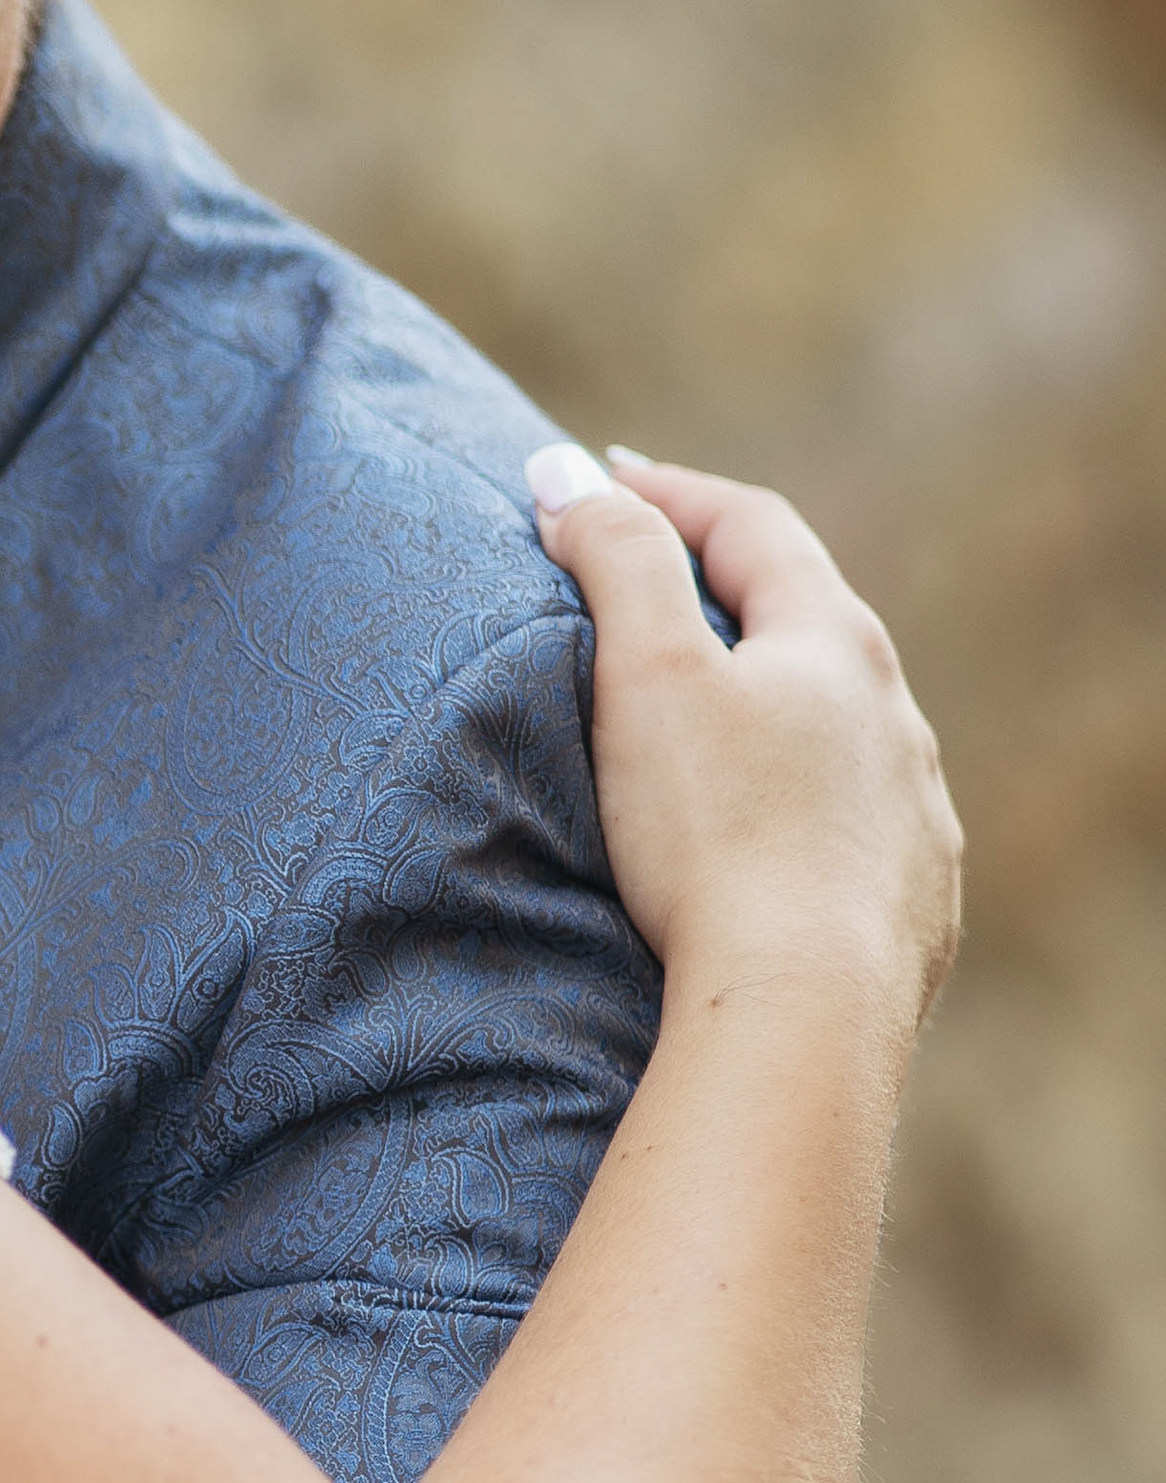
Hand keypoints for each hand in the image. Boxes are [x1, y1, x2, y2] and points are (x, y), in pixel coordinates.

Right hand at [533, 446, 960, 1029]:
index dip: (669, 492)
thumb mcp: (648, 675)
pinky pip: (855, 822)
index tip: (603, 479)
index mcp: (834, 642)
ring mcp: (915, 811)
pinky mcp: (914, 899)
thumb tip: (567, 472)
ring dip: (774, 700)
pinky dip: (803, 799)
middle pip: (808, 617)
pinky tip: (769, 835)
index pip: (752, 525)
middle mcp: (895, 715)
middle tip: (653, 581)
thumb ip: (615, 559)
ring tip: (709, 716)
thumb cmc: (717, 835)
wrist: (808, 1011)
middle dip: (726, 588)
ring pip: (840, 726)